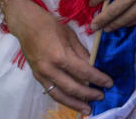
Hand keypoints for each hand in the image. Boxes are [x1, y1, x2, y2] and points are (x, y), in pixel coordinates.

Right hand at [0, 0, 112, 114]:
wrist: (27, 25)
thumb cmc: (51, 26)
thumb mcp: (71, 36)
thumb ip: (82, 53)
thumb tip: (93, 66)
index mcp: (60, 56)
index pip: (84, 72)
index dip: (98, 79)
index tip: (109, 83)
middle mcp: (50, 69)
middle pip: (72, 87)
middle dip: (88, 94)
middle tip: (101, 97)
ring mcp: (42, 75)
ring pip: (60, 95)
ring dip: (75, 104)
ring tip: (87, 109)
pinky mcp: (37, 77)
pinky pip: (51, 92)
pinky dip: (63, 99)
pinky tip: (72, 102)